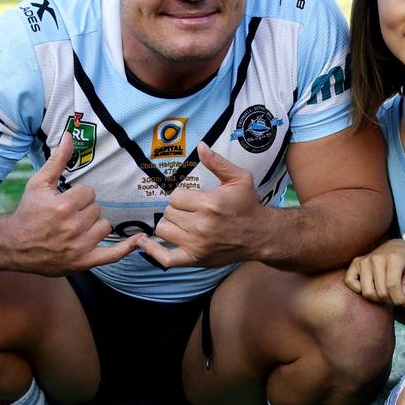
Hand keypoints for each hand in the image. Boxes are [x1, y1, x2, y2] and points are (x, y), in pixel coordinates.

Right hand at [8, 133, 140, 274]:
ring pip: (104, 226)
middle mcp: (73, 227)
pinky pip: (112, 255)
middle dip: (84, 210)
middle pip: (97, 209)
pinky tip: (139, 240)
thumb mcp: (38, 183)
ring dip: (94, 225)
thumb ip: (57, 160)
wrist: (13, 245)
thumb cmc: (27, 212)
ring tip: (76, 228)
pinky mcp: (83, 261)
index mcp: (64, 206)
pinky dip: (126, 248)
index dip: (77, 195)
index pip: (89, 193)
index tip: (64, 201)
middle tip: (66, 216)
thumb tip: (69, 135)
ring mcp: (80, 246)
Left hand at [140, 143, 264, 267]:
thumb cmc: (249, 205)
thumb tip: (200, 146)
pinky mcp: (195, 259)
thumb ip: (217, 162)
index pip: (176, 197)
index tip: (194, 198)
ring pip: (163, 230)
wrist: (261, 235)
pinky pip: (165, 258)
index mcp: (209, 204)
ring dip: (170, 224)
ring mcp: (197, 245)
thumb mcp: (239, 179)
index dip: (183, 196)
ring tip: (183, 222)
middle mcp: (201, 226)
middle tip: (192, 211)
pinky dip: (152, 251)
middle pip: (168, 212)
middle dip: (177, 209)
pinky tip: (143, 242)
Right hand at [344, 239, 404, 308]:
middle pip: (380, 292)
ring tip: (385, 294)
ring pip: (367, 292)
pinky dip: (358, 290)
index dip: (400, 300)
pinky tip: (371, 287)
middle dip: (391, 300)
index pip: (392, 286)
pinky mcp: (355, 263)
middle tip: (396, 298)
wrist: (395, 246)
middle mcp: (376, 258)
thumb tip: (404, 294)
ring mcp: (364, 261)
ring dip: (377, 298)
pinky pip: (350, 283)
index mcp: (393, 258)